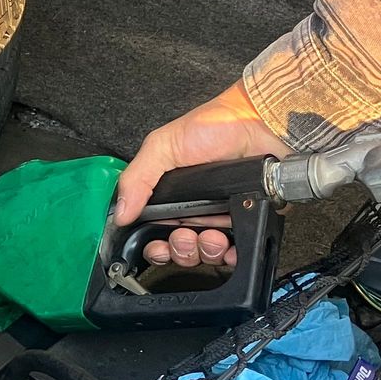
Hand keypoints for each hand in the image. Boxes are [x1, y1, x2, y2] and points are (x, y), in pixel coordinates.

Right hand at [113, 82, 288, 270]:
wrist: (261, 124)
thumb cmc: (214, 126)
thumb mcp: (163, 146)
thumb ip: (137, 178)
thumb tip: (120, 212)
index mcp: (171, 194)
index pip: (154, 230)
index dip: (154, 244)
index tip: (157, 245)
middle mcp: (194, 208)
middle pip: (180, 248)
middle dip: (181, 249)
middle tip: (186, 235)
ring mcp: (222, 215)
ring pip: (207, 252)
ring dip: (206, 250)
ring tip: (212, 234)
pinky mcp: (248, 218)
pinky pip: (239, 249)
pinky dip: (233, 255)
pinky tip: (229, 247)